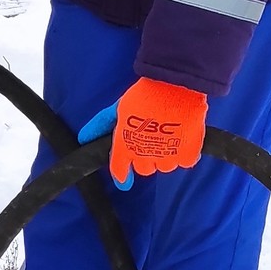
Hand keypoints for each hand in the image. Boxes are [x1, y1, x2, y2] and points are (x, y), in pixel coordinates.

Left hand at [79, 78, 207, 190]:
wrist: (175, 87)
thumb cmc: (144, 95)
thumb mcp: (118, 108)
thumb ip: (101, 124)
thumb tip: (83, 139)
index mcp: (125, 145)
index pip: (119, 169)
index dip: (121, 175)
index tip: (124, 181)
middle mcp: (144, 156)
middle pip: (144, 169)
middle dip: (146, 157)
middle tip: (151, 140)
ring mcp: (167, 157)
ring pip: (165, 166)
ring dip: (166, 155)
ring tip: (169, 136)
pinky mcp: (187, 155)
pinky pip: (185, 162)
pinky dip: (185, 153)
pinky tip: (184, 138)